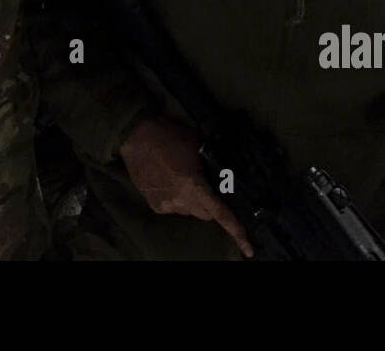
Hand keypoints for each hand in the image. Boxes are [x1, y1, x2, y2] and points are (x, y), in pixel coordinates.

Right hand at [119, 117, 253, 257]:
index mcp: (194, 187)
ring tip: (183, 178)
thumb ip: (213, 166)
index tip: (249, 249)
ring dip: (192, 201)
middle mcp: (180, 201)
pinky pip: (174, 208)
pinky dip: (177, 200)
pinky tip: (170, 182)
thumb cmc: (170, 137)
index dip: (237, 231)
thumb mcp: (199, 147)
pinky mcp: (154, 205)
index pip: (220, 214)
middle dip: (211, 205)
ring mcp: (166, 205)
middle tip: (206, 185)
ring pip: (190, 212)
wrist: (136, 135)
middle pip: (206, 215)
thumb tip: (224, 178)